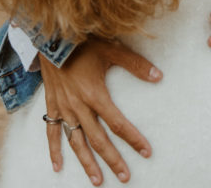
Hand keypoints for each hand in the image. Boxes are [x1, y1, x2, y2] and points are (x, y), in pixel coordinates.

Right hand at [41, 37, 161, 184]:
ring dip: (87, 163)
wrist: (53, 37)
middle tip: (125, 177)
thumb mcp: (112, 50)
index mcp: (95, 94)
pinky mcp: (52, 105)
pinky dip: (53, 150)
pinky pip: (52, 131)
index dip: (133, 138)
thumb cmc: (84, 42)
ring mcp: (64, 108)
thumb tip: (159, 76)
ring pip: (76, 142)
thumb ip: (135, 64)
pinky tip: (57, 167)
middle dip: (113, 160)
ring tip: (98, 181)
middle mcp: (79, 106)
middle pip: (99, 139)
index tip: (146, 152)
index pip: (118, 123)